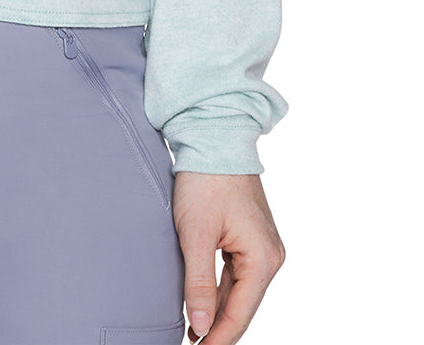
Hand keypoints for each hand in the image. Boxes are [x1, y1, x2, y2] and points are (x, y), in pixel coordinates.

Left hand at [172, 171, 285, 341]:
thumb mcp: (195, 233)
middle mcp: (270, 256)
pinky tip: (202, 304)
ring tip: (192, 332)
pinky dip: (220, 291)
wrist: (215, 137)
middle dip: (217, 329)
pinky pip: (236, 274)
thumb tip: (201, 325)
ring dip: (217, 311)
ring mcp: (263, 247)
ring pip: (239, 292)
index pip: (239, 314)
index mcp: (263, 259)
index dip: (217, 339)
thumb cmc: (205, 180)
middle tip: (190, 344)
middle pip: (242, 306)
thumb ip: (199, 282)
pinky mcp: (251, 238)